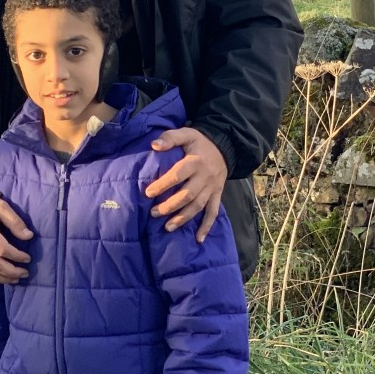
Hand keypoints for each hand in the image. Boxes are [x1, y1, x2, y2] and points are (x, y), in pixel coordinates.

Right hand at [0, 195, 32, 283]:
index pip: (2, 249)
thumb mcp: (0, 205)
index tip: (28, 258)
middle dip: (12, 272)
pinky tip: (1, 279)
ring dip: (2, 279)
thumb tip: (28, 236)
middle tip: (25, 273)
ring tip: (16, 278)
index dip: (17, 256)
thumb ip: (14, 221)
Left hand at [146, 127, 226, 241]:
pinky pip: (213, 212)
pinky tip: (198, 239)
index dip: (163, 185)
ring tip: (167, 227)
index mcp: (195, 162)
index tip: (148, 193)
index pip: (178, 175)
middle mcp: (205, 177)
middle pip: (187, 195)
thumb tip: (154, 145)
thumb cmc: (200, 142)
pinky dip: (207, 226)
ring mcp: (212, 188)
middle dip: (170, 206)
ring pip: (198, 206)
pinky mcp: (218, 195)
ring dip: (183, 218)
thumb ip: (170, 138)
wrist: (225, 147)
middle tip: (153, 213)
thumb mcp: (186, 134)